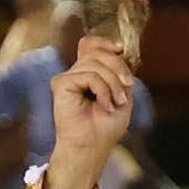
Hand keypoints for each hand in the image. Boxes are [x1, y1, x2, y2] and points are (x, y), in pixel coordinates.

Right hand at [45, 35, 134, 188]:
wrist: (93, 147)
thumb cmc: (106, 127)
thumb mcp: (122, 94)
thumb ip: (119, 72)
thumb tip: (117, 50)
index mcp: (88, 74)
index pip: (90, 45)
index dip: (104, 42)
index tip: (120, 48)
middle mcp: (76, 74)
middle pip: (97, 52)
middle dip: (118, 67)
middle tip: (127, 87)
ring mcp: (68, 78)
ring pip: (95, 63)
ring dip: (113, 83)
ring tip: (115, 102)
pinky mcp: (61, 84)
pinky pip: (89, 75)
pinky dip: (103, 90)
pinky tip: (104, 105)